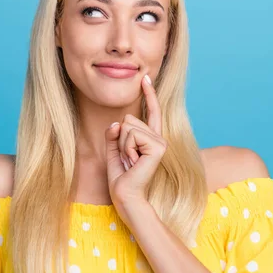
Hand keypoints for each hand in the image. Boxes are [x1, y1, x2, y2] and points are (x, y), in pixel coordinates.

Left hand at [104, 74, 166, 209]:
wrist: (125, 196)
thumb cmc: (120, 177)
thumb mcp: (112, 150)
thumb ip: (113, 134)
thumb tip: (117, 122)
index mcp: (150, 138)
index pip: (151, 111)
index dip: (149, 94)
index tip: (145, 77)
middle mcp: (158, 138)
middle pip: (129, 119)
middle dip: (120, 138)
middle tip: (126, 159)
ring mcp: (160, 142)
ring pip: (128, 126)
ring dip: (122, 145)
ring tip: (130, 161)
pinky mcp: (157, 147)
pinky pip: (130, 135)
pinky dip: (125, 149)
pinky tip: (133, 162)